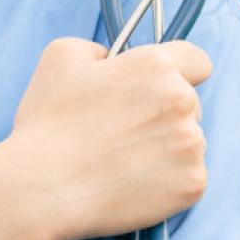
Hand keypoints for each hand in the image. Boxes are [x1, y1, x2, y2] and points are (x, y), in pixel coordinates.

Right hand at [0, 38, 213, 239]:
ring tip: (124, 162)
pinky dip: (169, 183)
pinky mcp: (193, 184)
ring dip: (168, 149)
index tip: (161, 89)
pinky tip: (134, 184)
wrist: (42, 190)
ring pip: (190, 142)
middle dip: (165, 114)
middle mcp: (182, 101)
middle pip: (191, 105)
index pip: (197, 61)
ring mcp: (192, 145)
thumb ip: (100, 49)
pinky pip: (189, 177)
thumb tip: (114, 59)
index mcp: (156, 66)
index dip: (179, 72)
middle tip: (125, 133)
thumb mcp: (61, 57)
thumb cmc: (48, 124)